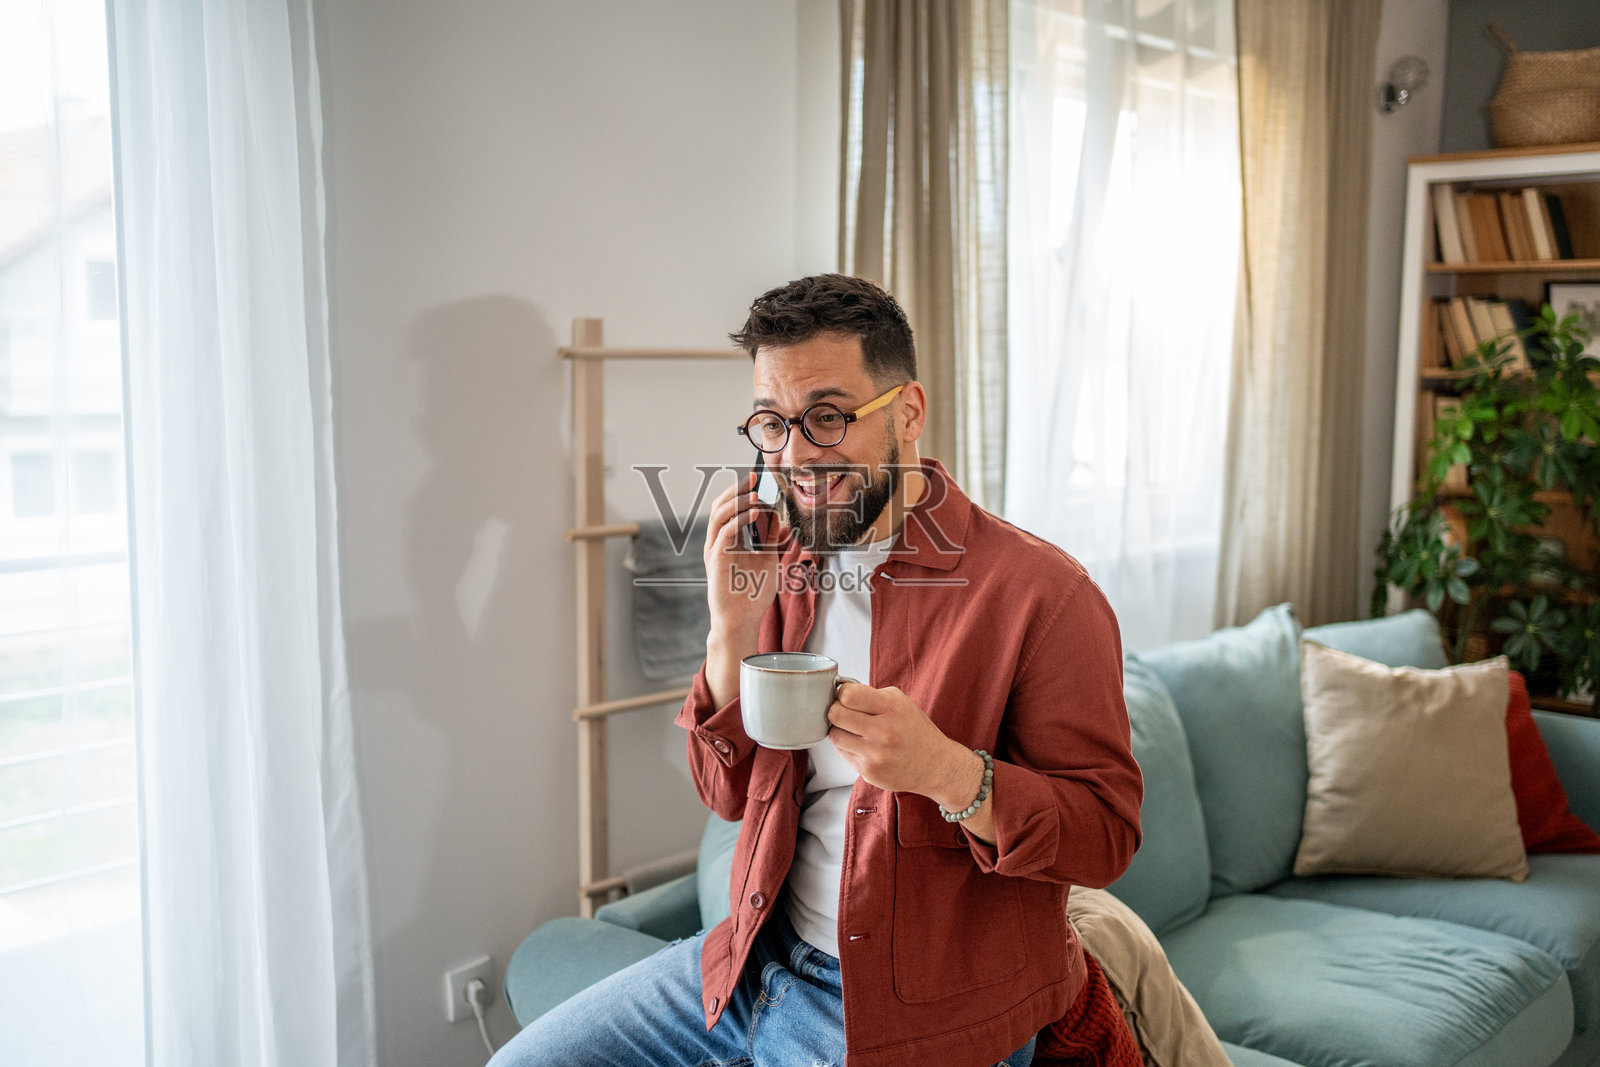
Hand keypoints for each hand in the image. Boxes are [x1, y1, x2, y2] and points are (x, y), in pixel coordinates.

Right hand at [703, 471, 779, 637]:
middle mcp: (717, 543)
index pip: (729, 509)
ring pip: (719, 516)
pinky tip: (755, 512)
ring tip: (755, 494)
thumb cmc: (752, 594)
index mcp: (727, 541)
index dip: (740, 493)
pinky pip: (725, 533)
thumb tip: (776, 515)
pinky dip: (739, 520)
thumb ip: (769, 538)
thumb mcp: (767, 559)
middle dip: (735, 490)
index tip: (757, 481)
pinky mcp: (716, 560)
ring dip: (737, 501)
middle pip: (719, 507)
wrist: (741, 620)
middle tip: (752, 477)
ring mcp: (714, 550)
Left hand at [826, 682, 973, 799]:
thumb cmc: (915, 731)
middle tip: (845, 713)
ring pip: (834, 735)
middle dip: (837, 710)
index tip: (848, 697)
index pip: (848, 695)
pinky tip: (863, 745)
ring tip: (854, 730)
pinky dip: (848, 747)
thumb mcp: (901, 702)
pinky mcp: (869, 772)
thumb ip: (871, 695)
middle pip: (835, 714)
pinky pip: (842, 753)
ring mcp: (875, 754)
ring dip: (840, 730)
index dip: (843, 694)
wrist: (935, 765)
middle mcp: (883, 731)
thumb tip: (840, 693)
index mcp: (892, 708)